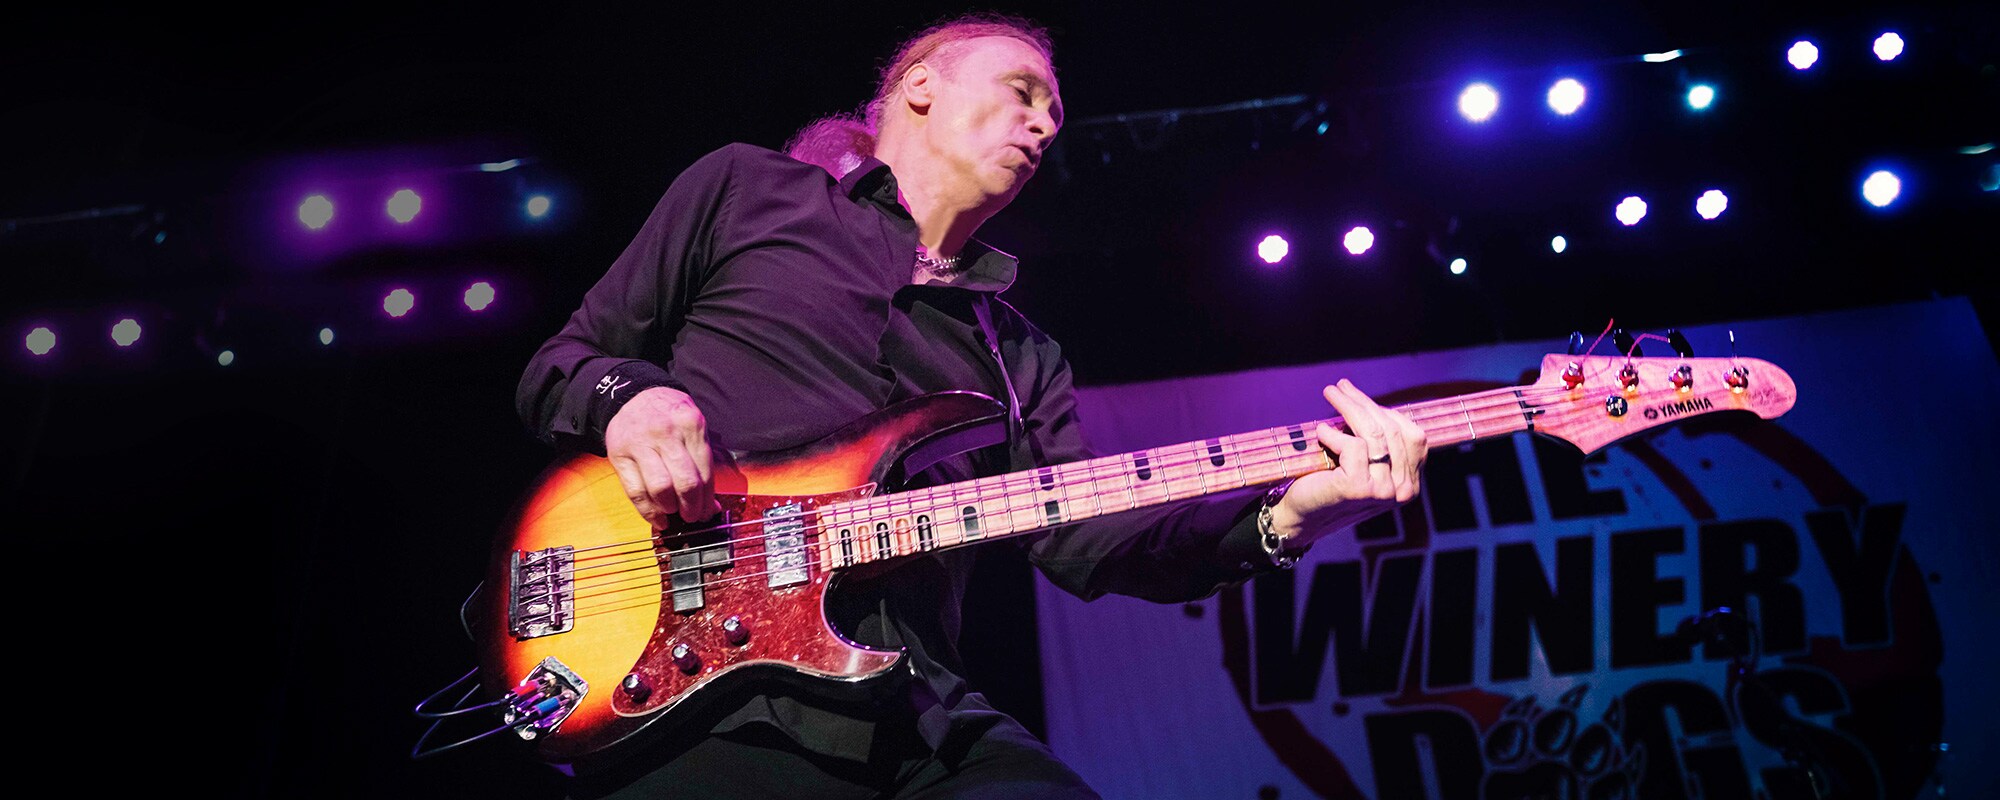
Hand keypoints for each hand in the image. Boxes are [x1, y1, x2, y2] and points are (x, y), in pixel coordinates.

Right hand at [604, 386, 721, 527]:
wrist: (634, 395)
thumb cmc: (669, 416)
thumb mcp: (692, 426)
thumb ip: (703, 461)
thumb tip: (711, 504)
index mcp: (690, 425)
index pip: (704, 472)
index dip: (708, 499)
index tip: (709, 512)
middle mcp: (666, 433)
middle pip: (684, 482)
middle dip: (692, 508)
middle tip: (692, 516)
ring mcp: (640, 444)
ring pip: (660, 488)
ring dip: (670, 509)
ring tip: (674, 512)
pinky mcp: (620, 455)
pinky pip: (635, 491)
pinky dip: (648, 511)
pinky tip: (657, 517)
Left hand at [1265, 379, 1427, 544]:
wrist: (1300, 515)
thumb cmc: (1329, 483)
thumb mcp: (1363, 461)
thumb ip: (1378, 442)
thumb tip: (1373, 403)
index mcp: (1411, 484)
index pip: (1412, 436)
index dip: (1387, 410)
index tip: (1360, 396)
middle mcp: (1404, 490)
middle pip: (1391, 430)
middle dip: (1364, 402)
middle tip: (1340, 386)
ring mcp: (1384, 491)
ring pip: (1373, 433)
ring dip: (1349, 407)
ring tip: (1330, 393)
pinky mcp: (1360, 488)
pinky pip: (1353, 445)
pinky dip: (1334, 434)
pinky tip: (1321, 432)